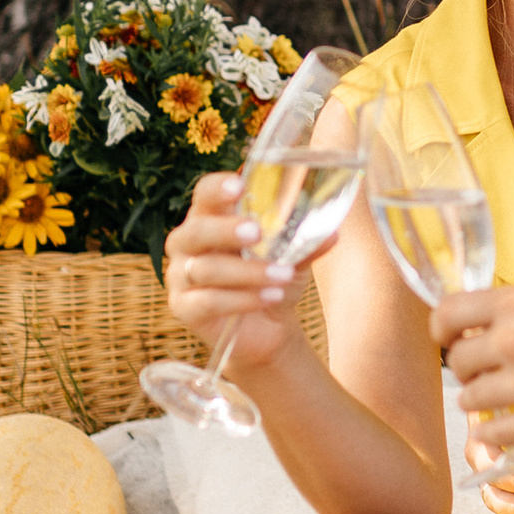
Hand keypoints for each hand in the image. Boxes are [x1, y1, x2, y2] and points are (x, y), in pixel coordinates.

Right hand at [162, 174, 301, 375]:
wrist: (268, 327)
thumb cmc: (273, 278)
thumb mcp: (294, 257)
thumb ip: (307, 243)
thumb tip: (332, 232)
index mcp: (210, 218)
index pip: (204, 194)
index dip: (217, 189)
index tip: (238, 185)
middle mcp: (188, 243)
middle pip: (196, 230)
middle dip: (226, 230)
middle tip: (257, 232)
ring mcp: (181, 276)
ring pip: (206, 269)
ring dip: (248, 272)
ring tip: (284, 276)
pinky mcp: (184, 308)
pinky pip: (208, 301)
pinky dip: (242, 299)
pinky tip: (270, 296)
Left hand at [434, 279, 513, 451]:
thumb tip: (480, 325)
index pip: (447, 313)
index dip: (442, 329)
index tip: (450, 339)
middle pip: (456, 360)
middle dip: (468, 369)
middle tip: (491, 373)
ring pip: (469, 398)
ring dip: (483, 400)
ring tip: (510, 397)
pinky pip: (492, 432)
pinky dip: (498, 431)